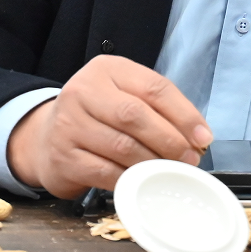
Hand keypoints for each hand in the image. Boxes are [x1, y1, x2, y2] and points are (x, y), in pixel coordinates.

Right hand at [6, 55, 213, 198]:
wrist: (47, 137)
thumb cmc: (98, 115)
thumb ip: (158, 107)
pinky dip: (131, 179)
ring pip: (122, 146)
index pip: (153, 87)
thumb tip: (199, 136)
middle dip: (170, 140)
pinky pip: (107, 172)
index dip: (183, 114)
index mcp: (106, 69)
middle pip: (135, 115)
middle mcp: (83, 91)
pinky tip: (143, 182)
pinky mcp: (64, 157)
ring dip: (154, 162)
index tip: (203, 136)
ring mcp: (69, 124)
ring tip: (170, 170)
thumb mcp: (125, 95)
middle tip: (190, 158)